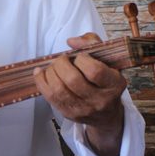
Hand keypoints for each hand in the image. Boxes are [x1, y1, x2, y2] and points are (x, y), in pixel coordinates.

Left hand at [33, 33, 125, 155]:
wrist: (106, 114)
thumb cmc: (104, 81)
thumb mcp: (107, 60)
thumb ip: (92, 43)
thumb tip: (71, 41)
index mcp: (113, 84)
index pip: (95, 71)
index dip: (82, 60)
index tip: (80, 57)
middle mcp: (99, 100)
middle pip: (73, 80)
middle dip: (61, 64)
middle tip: (62, 59)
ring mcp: (83, 109)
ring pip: (59, 90)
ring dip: (50, 72)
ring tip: (53, 66)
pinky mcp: (69, 114)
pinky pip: (50, 97)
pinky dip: (41, 81)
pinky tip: (41, 73)